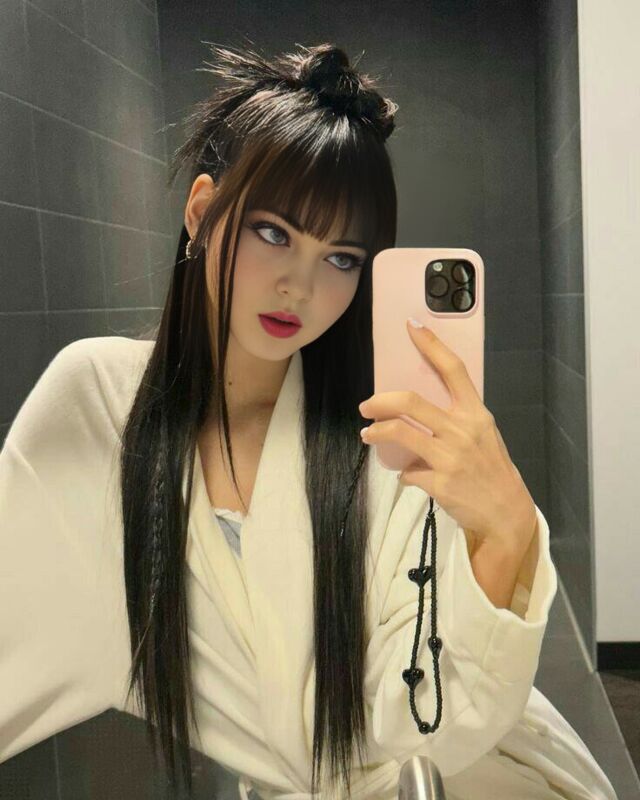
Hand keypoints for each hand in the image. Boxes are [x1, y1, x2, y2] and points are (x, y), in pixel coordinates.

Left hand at [358, 318, 536, 558]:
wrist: (506, 513)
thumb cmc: (491, 470)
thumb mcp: (483, 435)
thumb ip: (456, 420)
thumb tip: (417, 412)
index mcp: (476, 413)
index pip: (453, 370)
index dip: (431, 345)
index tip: (412, 326)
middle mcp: (463, 429)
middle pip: (410, 401)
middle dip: (380, 400)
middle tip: (366, 405)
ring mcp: (450, 456)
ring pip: (399, 433)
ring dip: (376, 432)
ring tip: (367, 434)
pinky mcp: (439, 482)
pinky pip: (407, 472)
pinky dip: (404, 474)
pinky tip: (409, 476)